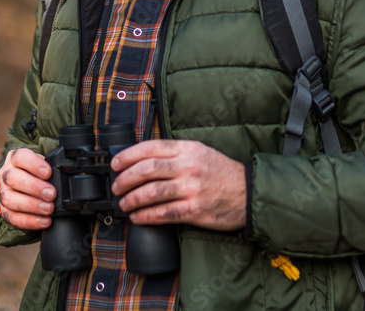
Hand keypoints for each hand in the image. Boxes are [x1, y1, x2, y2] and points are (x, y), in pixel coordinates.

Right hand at [0, 148, 55, 230]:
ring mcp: (3, 193)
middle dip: (34, 187)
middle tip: (52, 194)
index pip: (20, 157)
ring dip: (31, 205)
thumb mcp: (43, 164)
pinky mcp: (4, 210)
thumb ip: (52, 167)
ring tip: (49, 209)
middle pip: (13, 178)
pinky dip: (29, 221)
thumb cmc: (37, 172)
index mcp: (15, 158)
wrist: (24, 184)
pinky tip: (44, 221)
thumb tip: (65, 174)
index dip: (34, 164)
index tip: (48, 173)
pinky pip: (12, 217)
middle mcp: (6, 174)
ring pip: (10, 199)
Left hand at [110, 140, 245, 231]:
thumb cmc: (222, 173)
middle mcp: (188, 166)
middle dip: (125, 179)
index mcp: (188, 149)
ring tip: (124, 204)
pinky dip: (146, 216)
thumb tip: (143, 161)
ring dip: (132, 199)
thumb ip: (175, 154)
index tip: (116, 164)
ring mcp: (191, 188)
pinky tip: (138, 217)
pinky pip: (164, 213)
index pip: (151, 148)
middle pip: (147, 170)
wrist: (248, 191)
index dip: (128, 156)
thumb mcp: (201, 152)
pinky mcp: (195, 209)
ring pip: (152, 192)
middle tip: (117, 187)